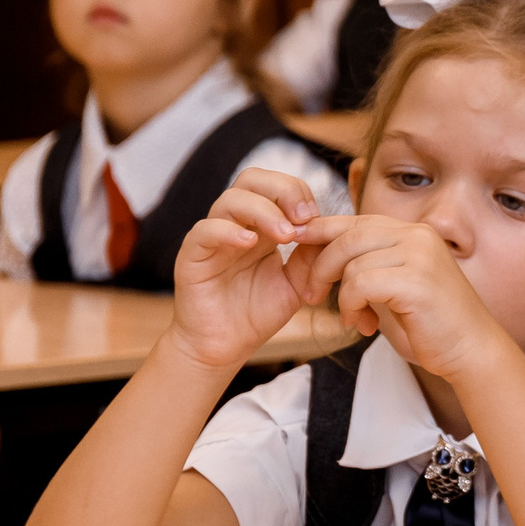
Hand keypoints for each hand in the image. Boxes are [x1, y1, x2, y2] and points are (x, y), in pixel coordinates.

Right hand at [166, 169, 327, 372]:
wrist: (226, 346)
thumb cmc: (259, 312)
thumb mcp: (298, 282)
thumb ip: (313, 255)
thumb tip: (332, 228)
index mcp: (262, 225)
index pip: (277, 185)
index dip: (299, 193)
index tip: (317, 218)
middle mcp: (236, 224)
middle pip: (252, 179)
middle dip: (283, 190)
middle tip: (304, 217)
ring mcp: (212, 238)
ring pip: (230, 200)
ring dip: (264, 211)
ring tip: (285, 236)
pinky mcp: (192, 256)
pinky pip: (204, 231)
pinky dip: (228, 231)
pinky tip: (250, 242)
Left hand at [283, 214, 512, 378]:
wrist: (471, 350)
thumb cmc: (431, 323)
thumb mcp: (395, 285)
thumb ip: (369, 264)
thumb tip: (320, 252)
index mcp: (414, 233)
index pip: (355, 220)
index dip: (320, 232)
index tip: (296, 246)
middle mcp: (418, 236)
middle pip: (347, 237)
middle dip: (319, 266)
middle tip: (312, 294)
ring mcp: (420, 255)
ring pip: (351, 263)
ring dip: (341, 296)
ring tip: (354, 318)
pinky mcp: (416, 280)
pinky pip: (360, 284)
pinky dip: (352, 305)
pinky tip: (364, 323)